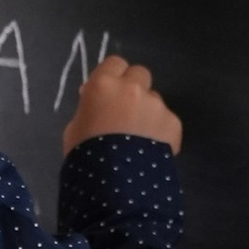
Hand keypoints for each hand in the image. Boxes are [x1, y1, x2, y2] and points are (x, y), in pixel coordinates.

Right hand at [65, 51, 181, 156]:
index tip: (111, 91)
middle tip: (127, 110)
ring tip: (140, 138)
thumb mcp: (75, 127)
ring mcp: (155, 104)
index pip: (115, 63)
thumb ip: (89, 107)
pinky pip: (166, 121)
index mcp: (103, 84)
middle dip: (134, 87)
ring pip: (154, 99)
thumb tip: (99, 102)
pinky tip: (152, 149)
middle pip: (139, 74)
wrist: (114, 185)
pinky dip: (160, 132)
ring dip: (148, 111)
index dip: (114, 76)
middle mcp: (132, 88)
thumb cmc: (85, 155)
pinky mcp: (173, 123)